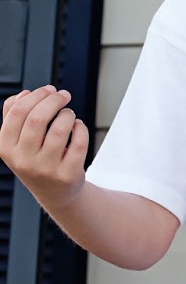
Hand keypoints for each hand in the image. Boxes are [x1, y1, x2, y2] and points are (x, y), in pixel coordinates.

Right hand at [0, 85, 88, 212]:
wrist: (55, 193)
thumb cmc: (36, 160)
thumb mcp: (17, 142)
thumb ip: (14, 116)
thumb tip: (24, 94)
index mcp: (6, 148)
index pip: (18, 112)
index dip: (36, 95)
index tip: (49, 90)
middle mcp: (23, 160)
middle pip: (38, 118)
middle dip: (54, 100)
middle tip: (64, 95)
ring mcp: (45, 169)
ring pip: (60, 129)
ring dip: (68, 114)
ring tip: (68, 114)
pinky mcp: (67, 175)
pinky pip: (79, 142)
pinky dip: (81, 128)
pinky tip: (78, 126)